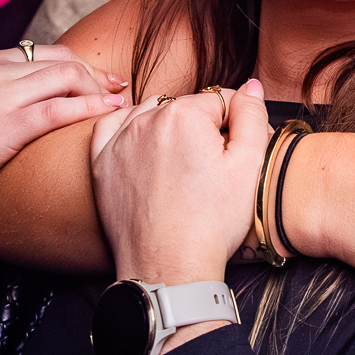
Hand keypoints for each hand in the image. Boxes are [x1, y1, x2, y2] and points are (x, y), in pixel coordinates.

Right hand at [0, 44, 126, 225]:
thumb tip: (25, 105)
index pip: (45, 52)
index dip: (78, 64)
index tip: (98, 79)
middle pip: (63, 60)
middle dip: (96, 73)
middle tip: (117, 88)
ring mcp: (0, 95)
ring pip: (66, 77)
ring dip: (99, 88)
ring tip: (118, 103)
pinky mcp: (6, 125)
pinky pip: (60, 108)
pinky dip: (90, 107)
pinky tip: (107, 113)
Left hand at [91, 79, 270, 286]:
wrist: (168, 268)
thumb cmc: (211, 222)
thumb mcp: (250, 167)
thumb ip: (252, 116)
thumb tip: (251, 86)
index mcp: (184, 114)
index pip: (219, 101)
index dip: (234, 127)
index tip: (233, 155)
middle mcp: (146, 118)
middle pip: (186, 108)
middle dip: (201, 128)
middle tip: (210, 168)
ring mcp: (119, 140)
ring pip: (152, 115)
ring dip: (168, 129)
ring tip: (181, 166)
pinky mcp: (101, 163)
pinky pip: (112, 127)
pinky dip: (128, 129)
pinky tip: (144, 145)